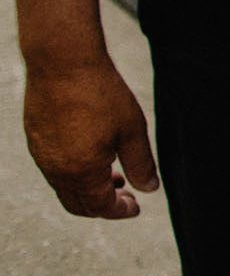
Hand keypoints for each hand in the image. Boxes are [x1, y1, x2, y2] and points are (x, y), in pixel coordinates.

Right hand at [24, 57, 158, 218]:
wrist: (62, 64)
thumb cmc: (100, 94)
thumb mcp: (132, 130)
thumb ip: (141, 163)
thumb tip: (149, 189)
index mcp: (80, 171)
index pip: (100, 207)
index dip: (120, 211)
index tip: (136, 207)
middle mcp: (55, 170)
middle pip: (78, 205)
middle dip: (103, 206)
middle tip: (127, 195)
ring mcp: (41, 156)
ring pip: (64, 189)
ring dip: (89, 189)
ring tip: (114, 173)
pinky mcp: (35, 141)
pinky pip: (53, 171)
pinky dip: (74, 174)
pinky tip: (93, 155)